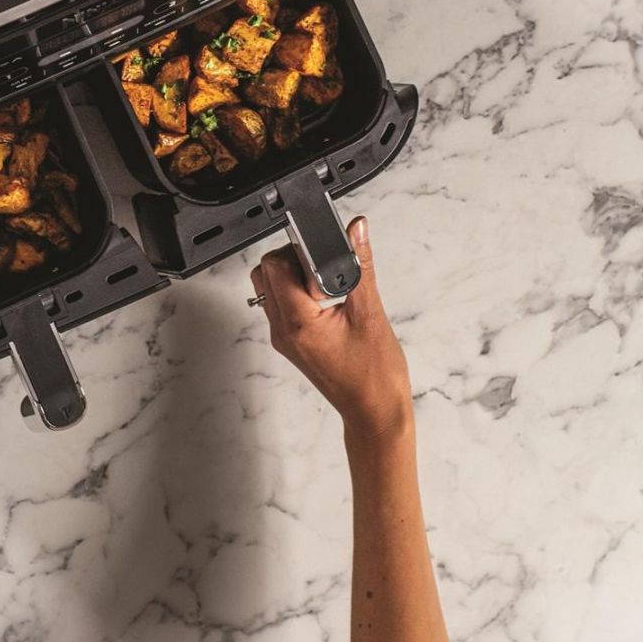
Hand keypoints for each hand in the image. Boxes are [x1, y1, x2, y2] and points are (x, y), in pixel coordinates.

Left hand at [251, 214, 412, 443]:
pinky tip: (327, 301)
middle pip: (267, 273)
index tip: (325, 254)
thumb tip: (356, 230)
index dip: (299, 253)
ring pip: (271, 288)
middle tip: (328, 273)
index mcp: (297, 323)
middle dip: (294, 261)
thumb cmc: (375, 374)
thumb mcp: (370, 312)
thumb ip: (360, 266)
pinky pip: (282, 305)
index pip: (275, 266)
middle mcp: (282, 331)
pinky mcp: (292, 342)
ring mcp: (284, 338)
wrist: (375, 412)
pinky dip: (299, 294)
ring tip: (329, 289)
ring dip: (295, 277)